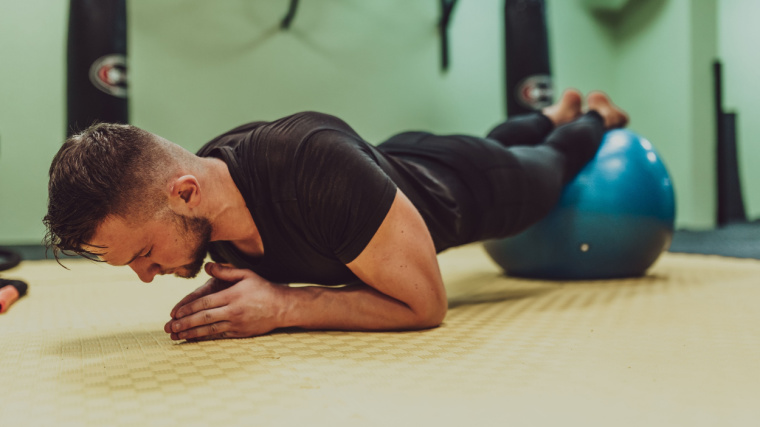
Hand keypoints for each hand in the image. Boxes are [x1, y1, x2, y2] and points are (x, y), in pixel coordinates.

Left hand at [164, 263, 288, 340]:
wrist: (283, 307)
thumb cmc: (264, 288)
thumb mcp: (246, 275)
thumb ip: (225, 271)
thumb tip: (207, 266)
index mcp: (232, 296)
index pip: (205, 302)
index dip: (188, 309)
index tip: (174, 313)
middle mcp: (233, 311)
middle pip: (204, 318)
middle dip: (184, 323)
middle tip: (169, 328)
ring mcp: (237, 324)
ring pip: (209, 330)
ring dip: (191, 333)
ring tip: (176, 336)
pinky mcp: (240, 332)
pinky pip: (219, 336)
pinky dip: (204, 337)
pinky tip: (193, 338)